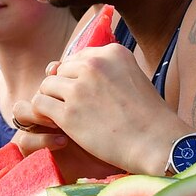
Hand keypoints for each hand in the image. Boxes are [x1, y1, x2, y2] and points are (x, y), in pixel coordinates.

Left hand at [14, 45, 186, 175]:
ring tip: (67, 116)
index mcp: (112, 53)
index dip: (78, 77)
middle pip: (61, 70)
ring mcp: (80, 88)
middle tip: (77, 108)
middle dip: (65, 88)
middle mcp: (94, 65)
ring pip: (47, 85)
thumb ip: (105, 71)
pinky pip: (40, 104)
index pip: (78, 57)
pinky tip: (57, 125)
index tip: (88, 94)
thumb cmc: (148, 116)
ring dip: (53, 101)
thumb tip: (60, 68)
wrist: (156, 143)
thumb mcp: (133, 77)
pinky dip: (44, 114)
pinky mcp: (69, 113)